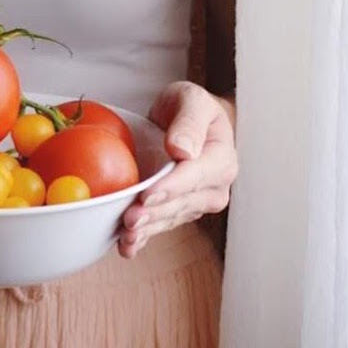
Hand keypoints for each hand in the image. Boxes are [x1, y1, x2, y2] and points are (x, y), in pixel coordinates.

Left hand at [120, 80, 237, 257]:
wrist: (187, 121)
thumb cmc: (190, 108)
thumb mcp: (190, 99)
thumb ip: (189, 121)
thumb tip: (182, 149)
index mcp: (220, 159)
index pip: (195, 176)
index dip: (172, 187)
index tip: (149, 195)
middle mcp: (213, 186)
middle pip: (182, 203)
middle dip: (155, 213)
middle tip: (130, 220)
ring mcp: (196, 201)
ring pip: (171, 218)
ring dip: (148, 229)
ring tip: (126, 237)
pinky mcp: (178, 209)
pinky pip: (161, 225)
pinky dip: (144, 238)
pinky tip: (128, 247)